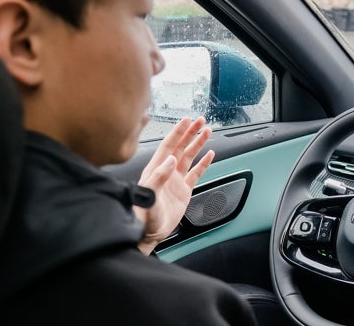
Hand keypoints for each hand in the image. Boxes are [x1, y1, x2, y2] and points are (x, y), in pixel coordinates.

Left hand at [134, 116, 215, 254]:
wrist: (148, 232)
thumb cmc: (143, 215)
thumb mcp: (149, 194)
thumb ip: (159, 176)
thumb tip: (170, 160)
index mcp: (156, 169)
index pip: (169, 145)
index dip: (178, 132)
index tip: (187, 121)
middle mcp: (167, 172)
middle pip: (180, 147)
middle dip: (190, 132)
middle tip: (200, 120)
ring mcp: (176, 180)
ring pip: (189, 157)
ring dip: (198, 144)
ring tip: (207, 131)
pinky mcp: (184, 191)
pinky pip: (196, 173)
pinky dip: (204, 163)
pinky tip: (209, 154)